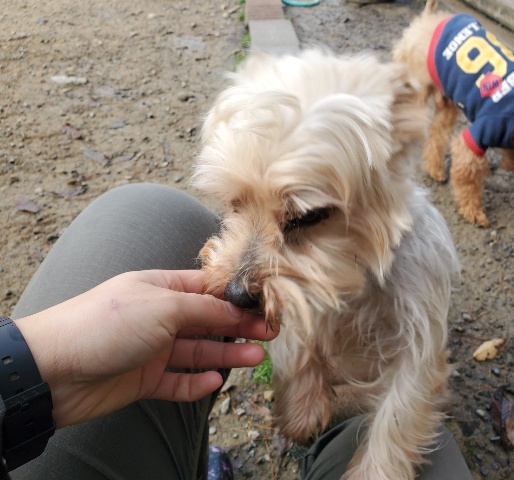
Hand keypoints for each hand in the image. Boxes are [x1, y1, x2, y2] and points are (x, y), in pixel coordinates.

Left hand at [14, 270, 276, 428]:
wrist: (53, 369)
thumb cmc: (107, 324)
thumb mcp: (163, 306)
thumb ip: (204, 308)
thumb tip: (237, 308)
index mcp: (161, 288)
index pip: (207, 289)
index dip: (237, 297)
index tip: (266, 305)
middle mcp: (158, 316)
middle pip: (208, 321)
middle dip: (239, 326)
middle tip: (270, 332)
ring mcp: (151, 348)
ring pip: (197, 351)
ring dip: (227, 355)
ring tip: (256, 358)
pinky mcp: (143, 379)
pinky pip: (177, 381)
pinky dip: (196, 382)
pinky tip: (214, 382)